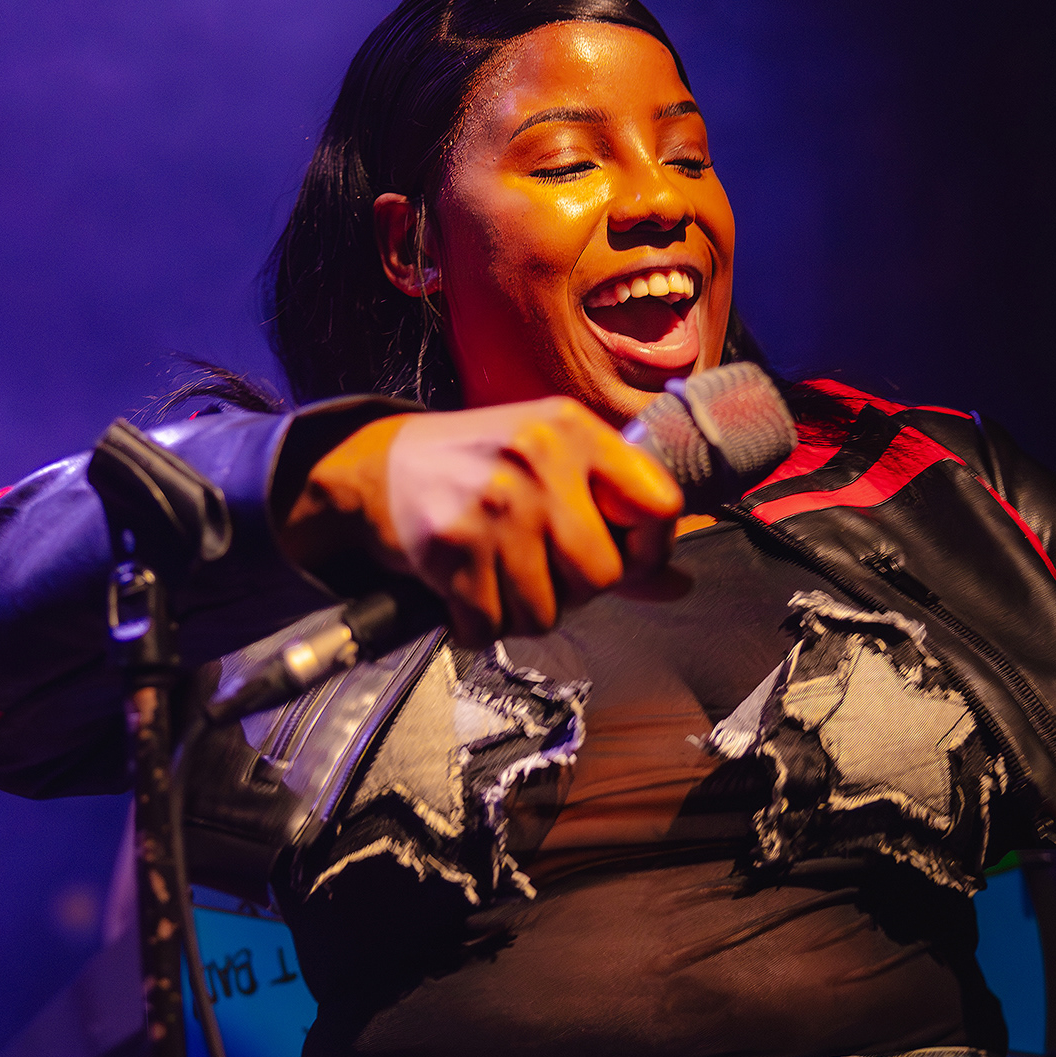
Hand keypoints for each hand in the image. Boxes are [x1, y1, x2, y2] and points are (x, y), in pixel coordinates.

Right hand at [283, 399, 681, 645]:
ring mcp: (495, 505)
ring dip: (522, 611)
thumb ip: (616, 520)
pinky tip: (466, 588)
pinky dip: (479, 623)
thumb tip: (675, 586)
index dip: (651, 550)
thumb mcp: (553, 465)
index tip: (626, 559)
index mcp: (575, 430)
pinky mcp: (454, 547)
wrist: (380, 467)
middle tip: (541, 569)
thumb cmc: (479, 466)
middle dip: (575, 591)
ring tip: (498, 575)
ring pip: (548, 613)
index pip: (659, 504)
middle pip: (603, 576)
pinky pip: (493, 626)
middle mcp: (539, 460)